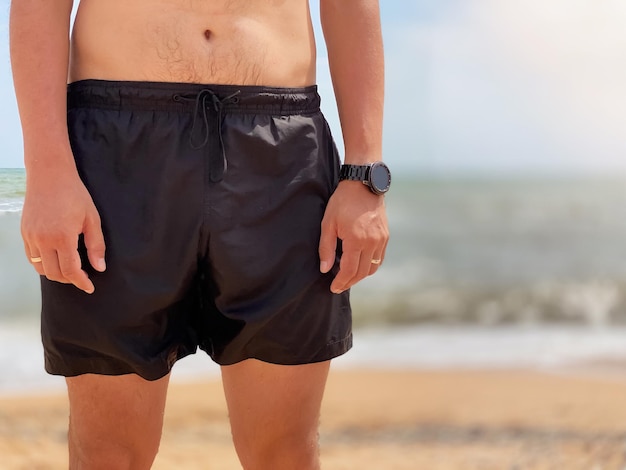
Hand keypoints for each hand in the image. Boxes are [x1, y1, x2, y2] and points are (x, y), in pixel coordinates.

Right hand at [21, 167, 105, 293]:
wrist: (49, 175)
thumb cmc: (75, 195)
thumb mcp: (92, 219)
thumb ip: (96, 245)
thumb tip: (99, 267)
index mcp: (62, 237)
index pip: (71, 271)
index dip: (81, 282)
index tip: (90, 287)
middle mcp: (43, 240)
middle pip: (54, 273)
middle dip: (69, 279)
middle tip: (82, 277)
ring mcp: (31, 237)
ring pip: (40, 268)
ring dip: (55, 273)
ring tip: (69, 269)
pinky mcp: (24, 232)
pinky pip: (31, 257)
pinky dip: (43, 263)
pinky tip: (55, 259)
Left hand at [318, 180, 388, 292]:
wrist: (363, 184)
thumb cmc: (342, 202)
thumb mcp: (328, 223)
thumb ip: (326, 248)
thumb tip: (325, 269)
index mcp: (357, 240)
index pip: (349, 270)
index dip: (341, 282)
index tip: (333, 288)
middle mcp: (372, 242)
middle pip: (362, 273)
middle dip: (349, 282)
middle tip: (338, 286)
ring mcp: (381, 240)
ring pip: (372, 268)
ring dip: (360, 275)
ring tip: (347, 277)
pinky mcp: (385, 236)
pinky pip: (379, 258)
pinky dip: (369, 266)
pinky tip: (359, 264)